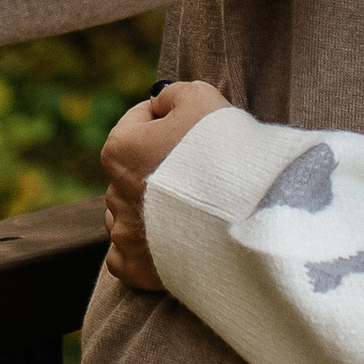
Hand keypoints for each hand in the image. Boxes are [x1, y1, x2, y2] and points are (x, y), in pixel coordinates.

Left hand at [100, 80, 229, 291]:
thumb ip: (173, 94)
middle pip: (133, 170)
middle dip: (159, 167)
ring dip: (151, 209)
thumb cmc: (225, 152)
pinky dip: (148, 249)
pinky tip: (175, 240)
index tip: (193, 127)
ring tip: (192, 208)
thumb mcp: (202, 98)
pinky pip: (131, 256)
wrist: (249, 216)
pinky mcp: (137, 268)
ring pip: (130, 214)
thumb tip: (161, 102)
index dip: (167, 119)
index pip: (136, 122)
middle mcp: (113, 192)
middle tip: (200, 170)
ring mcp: (124, 234)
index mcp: (120, 149)